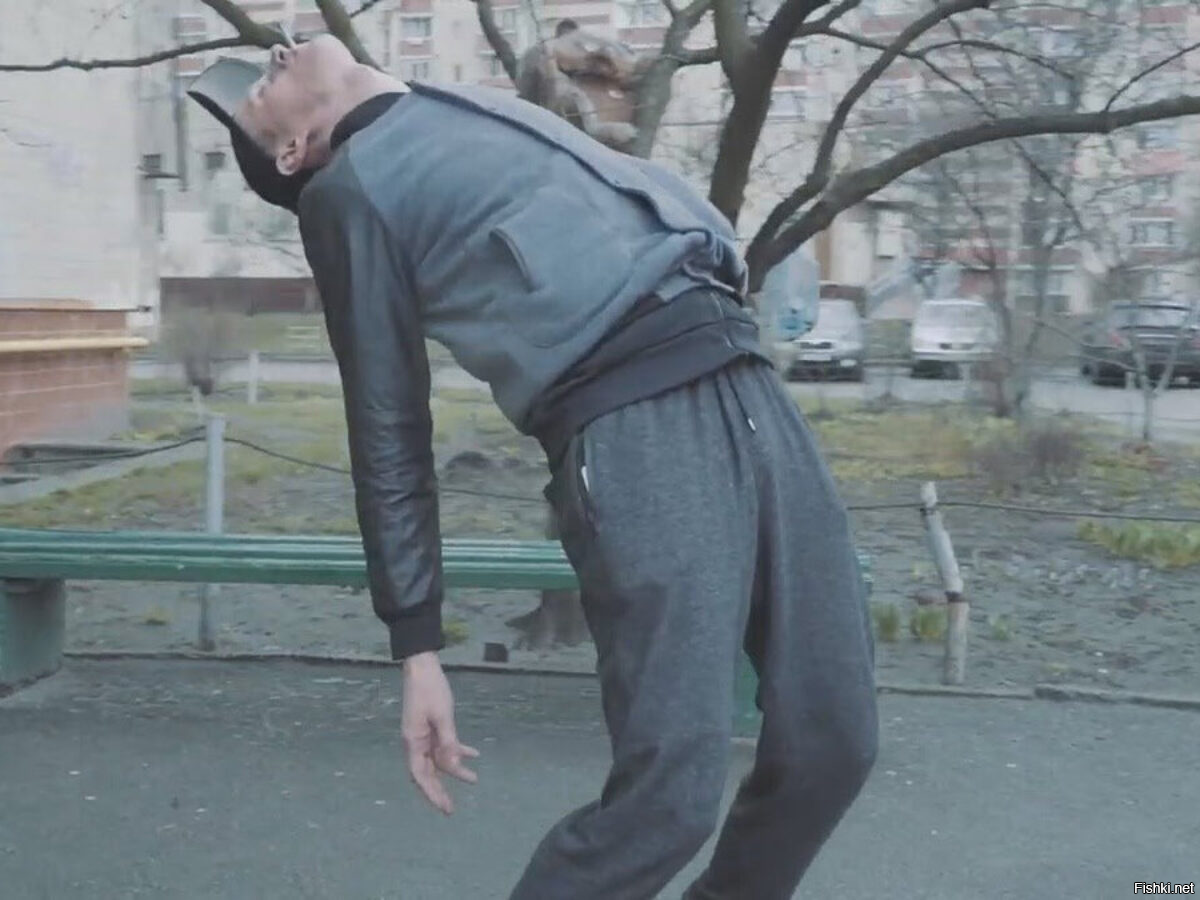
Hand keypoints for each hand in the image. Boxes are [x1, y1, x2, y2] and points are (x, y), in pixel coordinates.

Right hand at [401, 652, 478, 814]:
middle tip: (452, 809)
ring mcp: (423, 735)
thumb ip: (448, 741)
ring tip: (473, 780)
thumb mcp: (442, 715)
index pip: (420, 775)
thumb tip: (454, 766)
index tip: (444, 807)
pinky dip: (457, 750)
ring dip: (454, 770)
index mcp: (413, 741)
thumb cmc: (430, 689)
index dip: (431, 793)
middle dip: (439, 790)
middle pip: (427, 772)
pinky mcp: (431, 726)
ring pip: (438, 759)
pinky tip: (474, 755)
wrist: (423, 666)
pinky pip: (444, 744)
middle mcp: (415, 742)